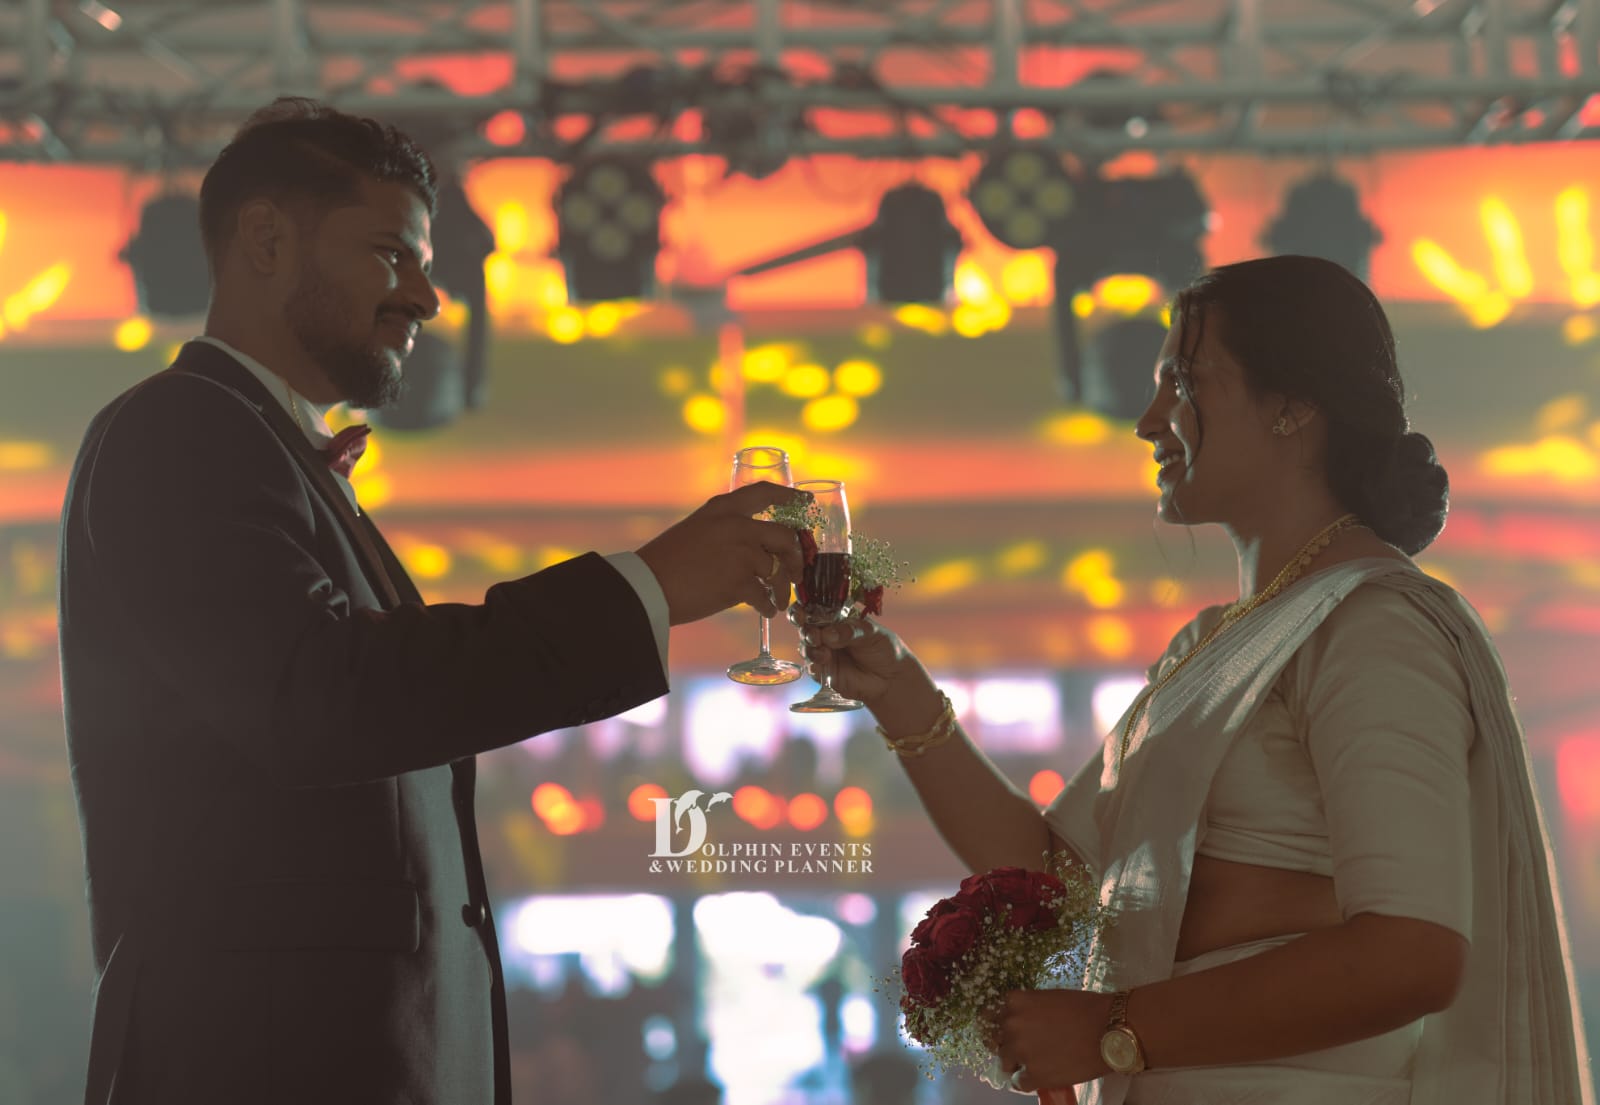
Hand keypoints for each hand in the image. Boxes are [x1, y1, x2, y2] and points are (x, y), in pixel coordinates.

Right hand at [637, 482, 807, 624]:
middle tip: (796, 572)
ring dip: (781, 590)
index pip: (763, 493)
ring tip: (777, 602)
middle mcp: (736, 526)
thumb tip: (753, 548)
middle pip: (784, 536)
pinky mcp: (739, 582)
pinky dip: (767, 606)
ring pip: (778, 571)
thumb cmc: (666, 562)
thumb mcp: (695, 529)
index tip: (805, 502)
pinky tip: (765, 611)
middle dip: (795, 557)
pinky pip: (765, 596)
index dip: (789, 496)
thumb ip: (724, 531)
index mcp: (722, 509)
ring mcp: (740, 554)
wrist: (647, 586)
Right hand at [796, 613, 923, 707]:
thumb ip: (850, 631)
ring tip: (824, 654)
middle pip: (805, 628)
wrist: (892, 678)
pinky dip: (813, 667)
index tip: (801, 613)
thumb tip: (828, 634)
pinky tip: (822, 666)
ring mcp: (824, 653)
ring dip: (810, 649)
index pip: (814, 610)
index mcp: (836, 619)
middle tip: (814, 636)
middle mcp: (826, 634)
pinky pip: (812, 669)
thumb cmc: (884, 648)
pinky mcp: (824, 673)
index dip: (802, 609)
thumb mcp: (872, 632)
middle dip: (806, 631)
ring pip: (806, 648)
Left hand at [994, 989, 1112, 1092]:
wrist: (1109, 1030)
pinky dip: (1028, 1080)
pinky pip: (1019, 1082)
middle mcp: (1011, 1025)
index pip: (997, 1015)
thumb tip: (1023, 1021)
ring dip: (1018, 1062)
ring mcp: (1020, 1051)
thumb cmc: (1085, 1008)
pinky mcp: (1033, 1075)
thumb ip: (1030, 1008)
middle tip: (1030, 1046)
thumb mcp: (1049, 997)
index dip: (1009, 1023)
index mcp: (1015, 1002)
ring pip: (1005, 1061)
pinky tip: (1042, 1075)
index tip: (1019, 1029)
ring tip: (1037, 1062)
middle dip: (1011, 1042)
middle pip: (997, 1038)